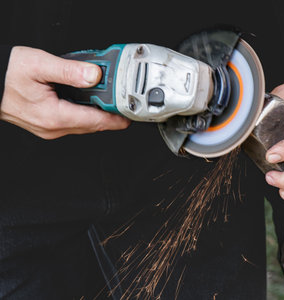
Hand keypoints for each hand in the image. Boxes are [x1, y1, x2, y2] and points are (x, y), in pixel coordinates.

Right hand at [0, 46, 129, 138]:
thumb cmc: (5, 74)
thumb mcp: (39, 65)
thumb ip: (70, 70)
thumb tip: (94, 75)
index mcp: (54, 116)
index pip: (96, 121)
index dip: (116, 118)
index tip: (130, 115)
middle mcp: (53, 128)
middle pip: (92, 125)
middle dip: (110, 115)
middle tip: (121, 102)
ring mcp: (49, 129)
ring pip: (83, 125)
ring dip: (97, 114)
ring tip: (106, 99)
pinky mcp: (46, 125)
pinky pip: (73, 122)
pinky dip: (84, 113)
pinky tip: (86, 101)